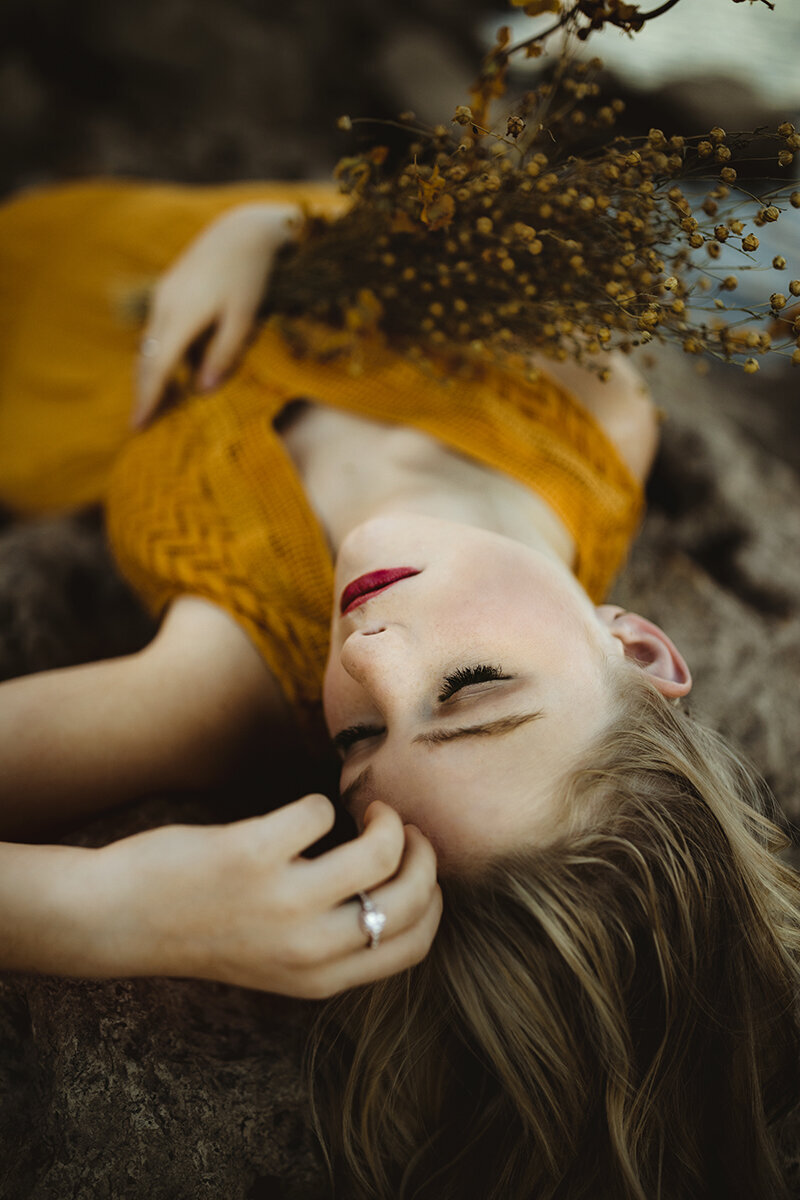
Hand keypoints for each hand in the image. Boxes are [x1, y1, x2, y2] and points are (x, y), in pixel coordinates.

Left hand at [92, 795, 441, 997]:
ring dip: (385, 819)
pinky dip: (315, 804)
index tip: (418, 868)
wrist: (122, 918)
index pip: (414, 945)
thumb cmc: (205, 929)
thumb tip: (400, 887)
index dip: (432, 898)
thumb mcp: (278, 961)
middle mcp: (308, 948)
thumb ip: (334, 941)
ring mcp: (281, 901)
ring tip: (364, 810)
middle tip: (401, 827)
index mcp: (320, 978)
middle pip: (411, 898)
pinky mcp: (253, 854)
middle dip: (422, 851)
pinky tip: (295, 816)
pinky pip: (317, 811)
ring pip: (379, 850)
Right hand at [132, 202, 301, 429]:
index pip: (159, 367)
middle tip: (140, 423)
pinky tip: (169, 369)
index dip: (148, 399)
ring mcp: (163, 295)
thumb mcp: (243, 318)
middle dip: (143, 392)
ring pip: (148, 344)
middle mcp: (165, 305)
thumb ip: (223, 355)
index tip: (138, 425)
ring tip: (153, 402)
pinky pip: (157, 329)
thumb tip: (201, 390)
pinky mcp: (168, 288)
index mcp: (183, 315)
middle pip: (146, 359)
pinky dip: (158, 354)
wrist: (242, 230)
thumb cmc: (250, 275)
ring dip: (148, 374)